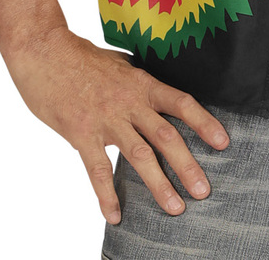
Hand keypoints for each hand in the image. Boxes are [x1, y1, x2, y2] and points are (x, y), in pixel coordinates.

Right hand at [6, 29, 228, 223]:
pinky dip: (107, 194)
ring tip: (175, 208)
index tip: (223, 142)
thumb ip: (138, 82)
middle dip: (187, 165)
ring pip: (139, 155)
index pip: (181, 102)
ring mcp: (106, 119)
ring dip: (158, 184)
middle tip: (204, 191)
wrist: (45, 52)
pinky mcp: (81, 133)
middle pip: (166, 135)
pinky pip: (97, 170)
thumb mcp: (119, 64)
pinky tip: (116, 215)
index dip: (204, 122)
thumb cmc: (81, 58)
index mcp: (142, 83)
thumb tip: (156, 93)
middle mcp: (129, 102)